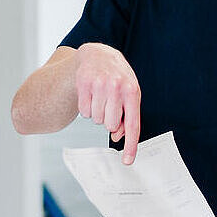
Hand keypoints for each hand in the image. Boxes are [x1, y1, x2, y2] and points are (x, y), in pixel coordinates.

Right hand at [73, 43, 141, 162]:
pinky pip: (84, 111)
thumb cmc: (117, 78)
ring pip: (96, 119)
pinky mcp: (83, 83)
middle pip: (110, 125)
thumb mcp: (129, 94)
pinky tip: (91, 95)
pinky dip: (87, 108)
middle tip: (109, 105)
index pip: (132, 124)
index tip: (128, 161)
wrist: (98, 55)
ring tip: (101, 97)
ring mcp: (99, 84)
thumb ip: (127, 116)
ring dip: (97, 113)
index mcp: (132, 91)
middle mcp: (116, 86)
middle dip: (109, 120)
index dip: (130, 145)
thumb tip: (118, 136)